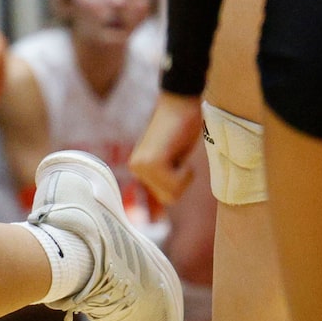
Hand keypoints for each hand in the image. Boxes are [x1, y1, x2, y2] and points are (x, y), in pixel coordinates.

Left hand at [129, 90, 205, 205]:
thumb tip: (155, 216)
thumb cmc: (182, 129)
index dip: (165, 198)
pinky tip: (178, 152)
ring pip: (173, 193)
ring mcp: (141, 166)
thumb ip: (164, 181)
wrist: (181, 104)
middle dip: (181, 182)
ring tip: (177, 153)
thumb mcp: (172, 160)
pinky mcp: (152, 163)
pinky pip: (177, 184)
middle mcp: (136, 168)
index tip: (159, 208)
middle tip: (178, 157)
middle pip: (169, 198)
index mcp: (138, 168)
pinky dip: (185, 172)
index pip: (158, 198)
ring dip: (183, 176)